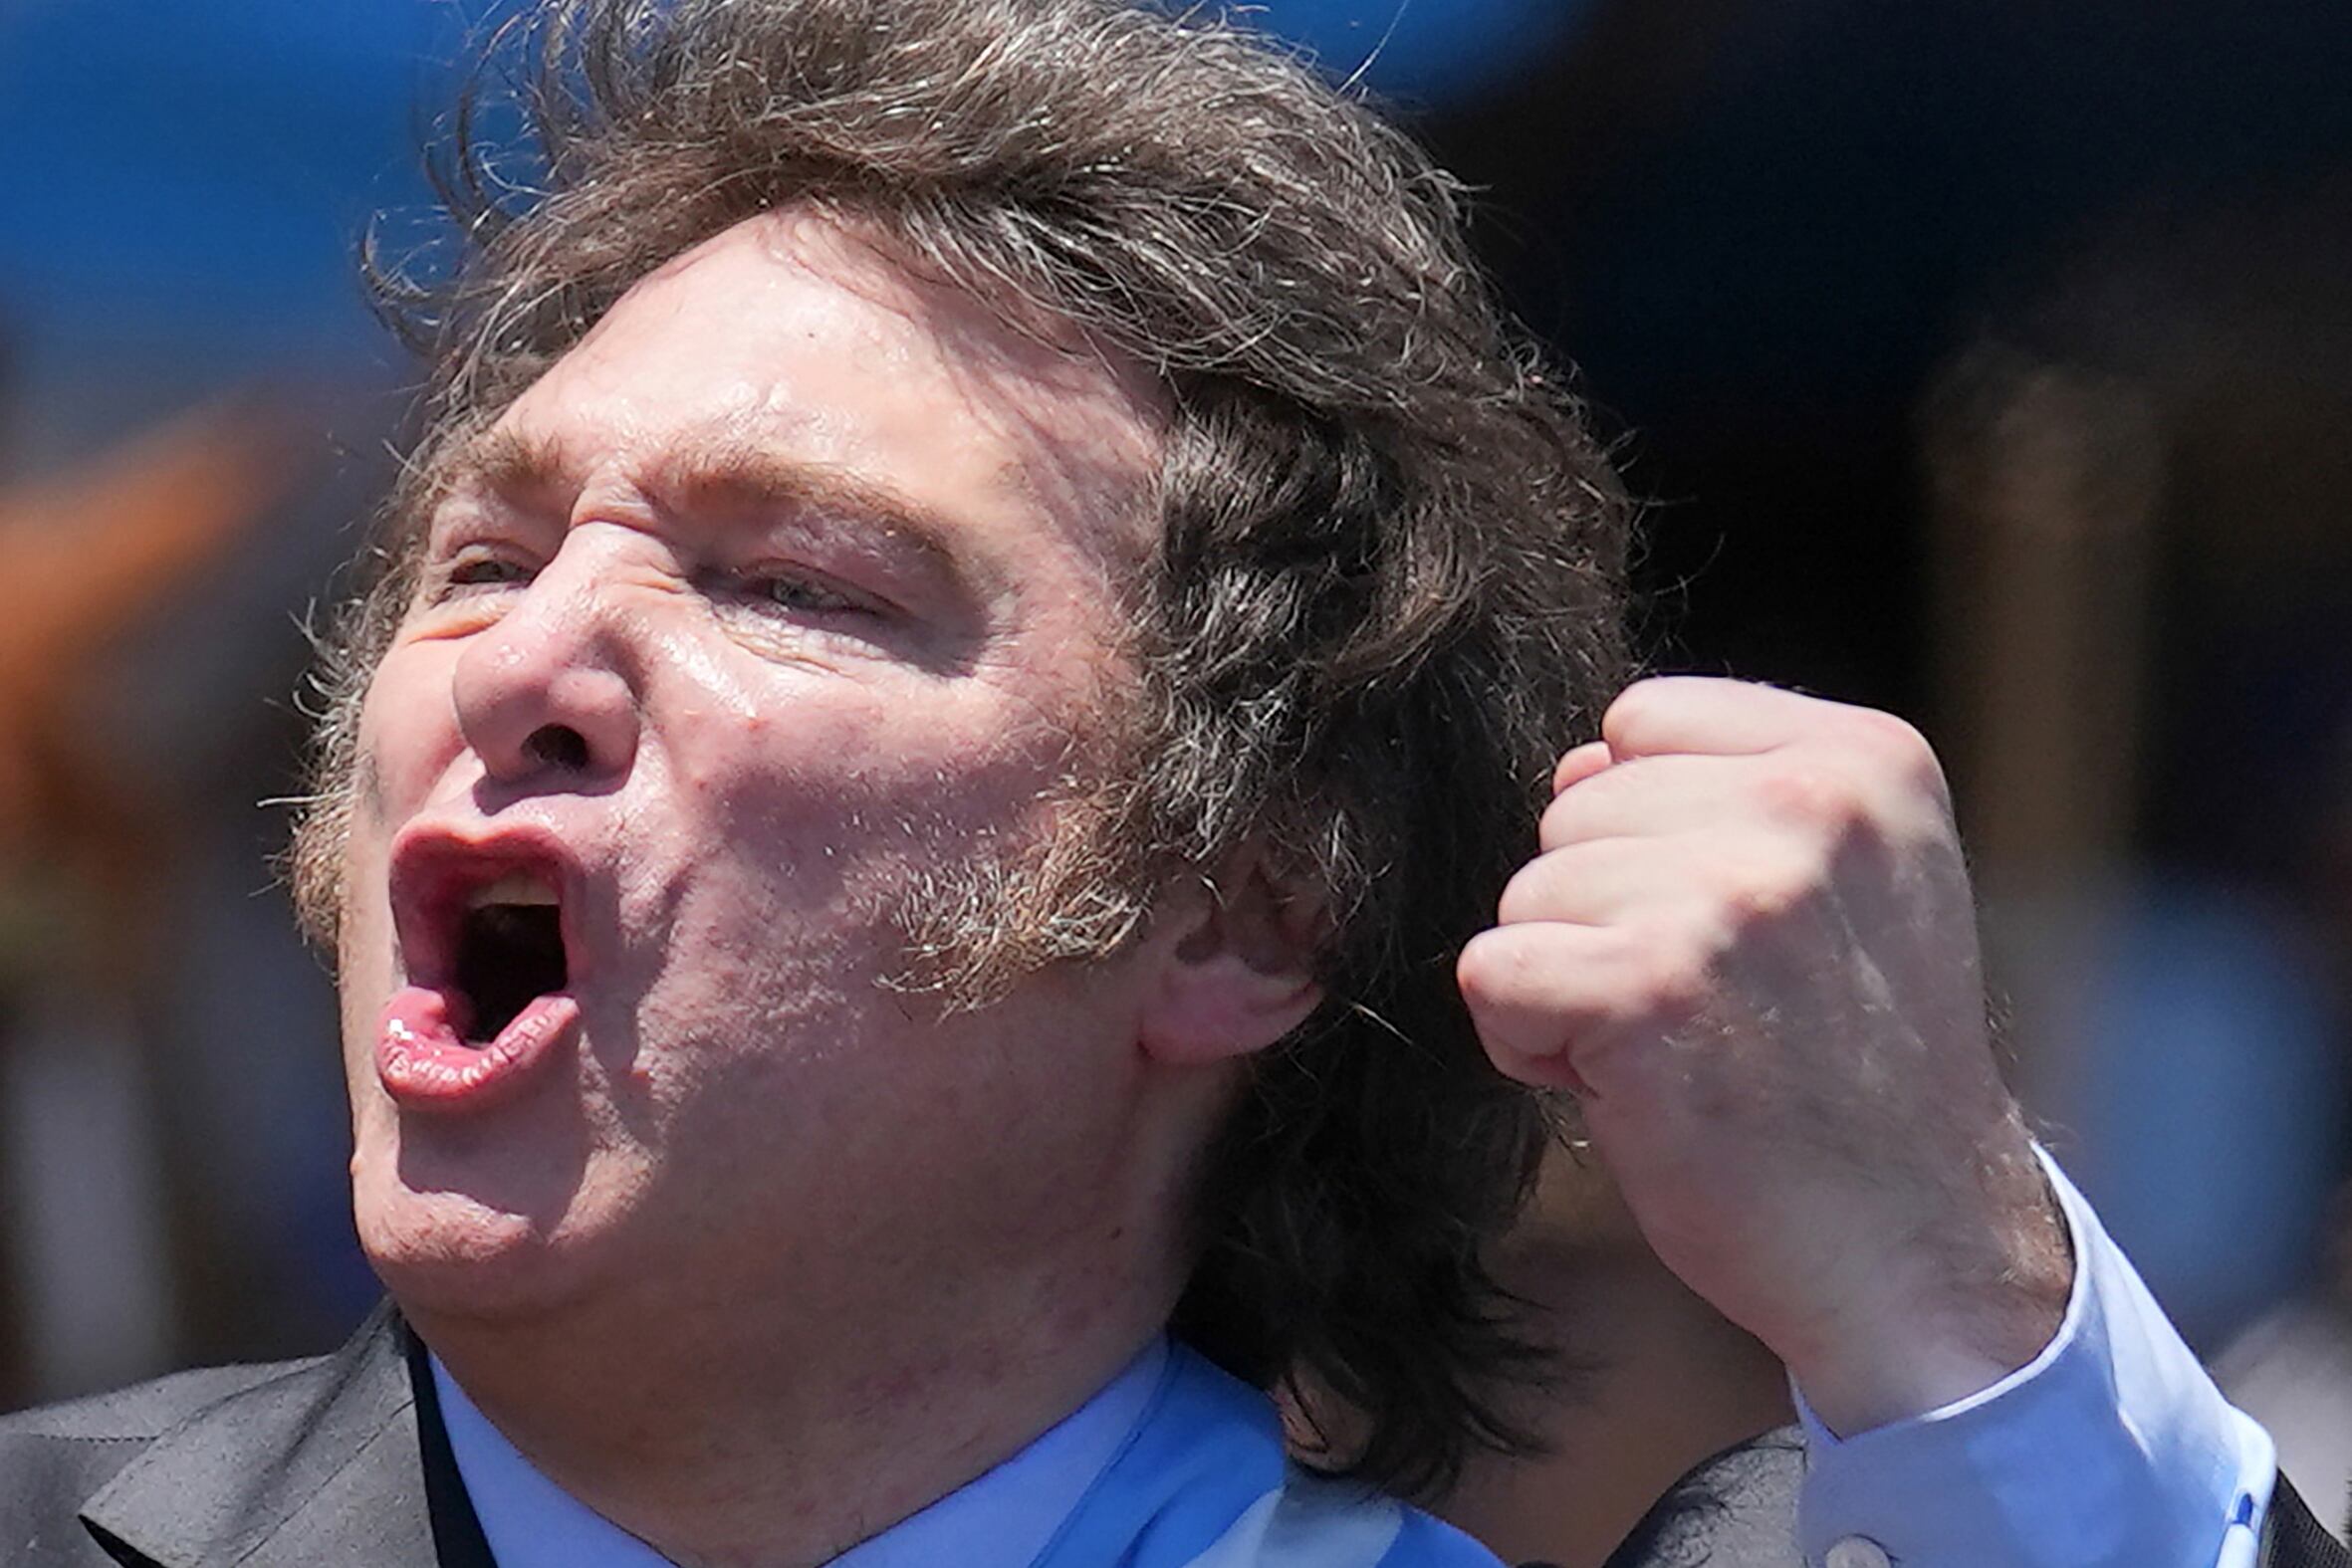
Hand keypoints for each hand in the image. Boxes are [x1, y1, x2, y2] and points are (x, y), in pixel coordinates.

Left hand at [1458, 677, 2071, 1433]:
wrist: (1920, 1251)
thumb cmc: (1854, 1074)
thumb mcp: (1847, 889)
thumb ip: (1722, 799)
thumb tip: (1572, 766)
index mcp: (1865, 759)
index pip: (1643, 721)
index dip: (1646, 833)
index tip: (1730, 932)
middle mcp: (1810, 807)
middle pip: (1572, 807)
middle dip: (1602, 915)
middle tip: (1709, 1013)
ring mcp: (1733, 894)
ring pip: (1526, 891)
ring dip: (1567, 984)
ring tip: (1679, 1053)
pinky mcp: (1650, 988)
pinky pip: (1492, 971)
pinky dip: (1527, 1044)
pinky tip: (1624, 1090)